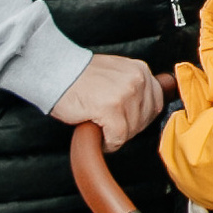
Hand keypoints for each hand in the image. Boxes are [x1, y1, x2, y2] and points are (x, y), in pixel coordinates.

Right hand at [50, 54, 168, 150]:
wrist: (55, 72)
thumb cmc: (80, 76)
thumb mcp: (116, 73)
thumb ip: (133, 86)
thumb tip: (150, 104)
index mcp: (140, 70)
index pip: (157, 102)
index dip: (141, 117)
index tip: (126, 119)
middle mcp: (137, 80)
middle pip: (146, 119)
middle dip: (129, 127)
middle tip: (110, 124)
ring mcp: (125, 93)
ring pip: (132, 130)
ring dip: (116, 135)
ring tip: (100, 125)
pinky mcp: (111, 108)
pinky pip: (118, 137)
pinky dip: (108, 142)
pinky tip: (97, 132)